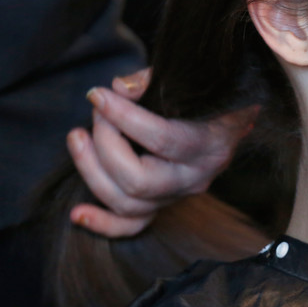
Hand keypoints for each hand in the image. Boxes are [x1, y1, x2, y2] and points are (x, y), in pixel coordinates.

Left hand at [67, 68, 255, 236]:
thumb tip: (119, 89)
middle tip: (97, 112)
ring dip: (92, 171)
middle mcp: (196, 177)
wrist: (230, 118)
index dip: (123, 117)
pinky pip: (132, 226)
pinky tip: (78, 213)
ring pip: (128, 204)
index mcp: (211, 144)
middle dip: (105, 144)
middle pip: (138, 180)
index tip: (99, 95)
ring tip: (77, 137)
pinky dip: (102, 223)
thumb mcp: (192, 80)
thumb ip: (154, 81)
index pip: (162, 139)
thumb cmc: (208, 94)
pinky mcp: (163, 205)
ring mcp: (178, 196)